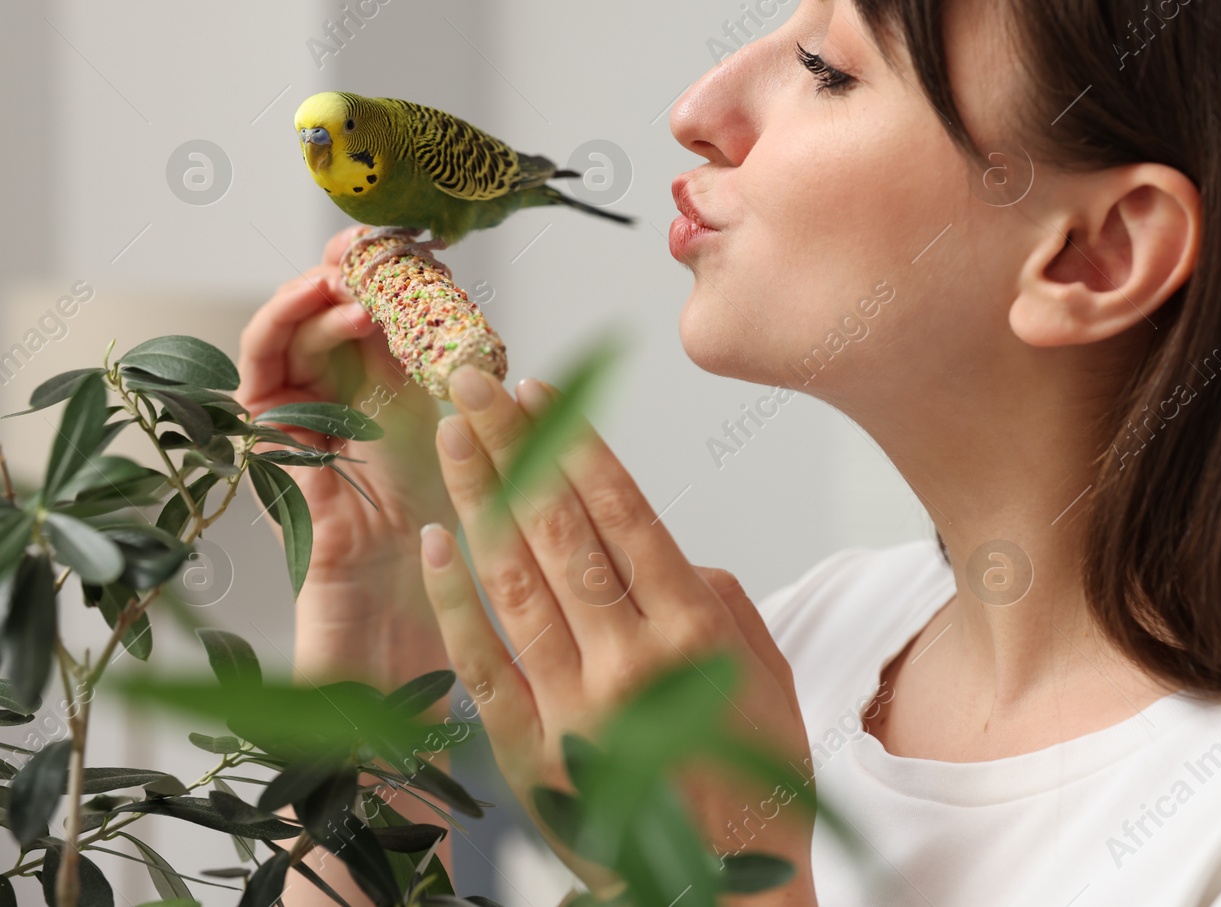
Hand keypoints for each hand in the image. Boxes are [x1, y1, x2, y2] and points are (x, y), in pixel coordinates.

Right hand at [236, 224, 456, 686]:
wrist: (410, 679)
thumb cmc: (455, 594)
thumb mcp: (489, 493)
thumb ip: (497, 443)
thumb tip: (528, 378)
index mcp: (401, 432)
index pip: (389, 338)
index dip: (401, 292)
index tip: (427, 255)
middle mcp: (350, 434)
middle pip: (328, 332)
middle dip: (345, 281)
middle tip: (369, 247)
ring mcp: (310, 454)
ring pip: (286, 353)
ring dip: (312, 306)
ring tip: (347, 282)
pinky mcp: (285, 481)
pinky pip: (265, 402)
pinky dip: (281, 353)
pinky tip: (325, 322)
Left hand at [418, 366, 816, 903]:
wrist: (726, 894)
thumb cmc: (756, 784)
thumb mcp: (765, 677)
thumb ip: (718, 602)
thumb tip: (669, 555)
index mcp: (693, 630)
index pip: (623, 511)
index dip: (576, 443)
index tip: (541, 389)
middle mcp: (630, 657)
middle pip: (559, 526)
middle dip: (512, 444)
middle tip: (472, 383)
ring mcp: (574, 703)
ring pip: (514, 578)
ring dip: (478, 498)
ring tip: (452, 436)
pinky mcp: (531, 750)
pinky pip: (483, 662)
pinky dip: (456, 601)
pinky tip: (438, 544)